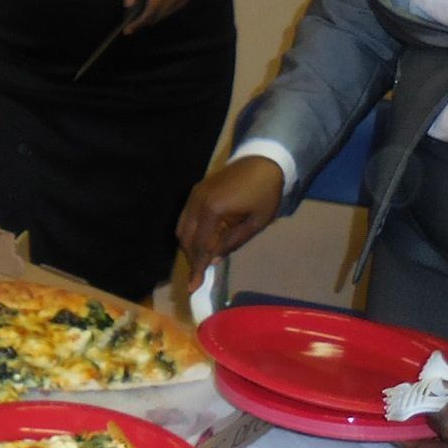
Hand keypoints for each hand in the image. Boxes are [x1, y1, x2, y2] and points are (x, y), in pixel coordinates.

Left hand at [121, 0, 199, 31]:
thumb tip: (128, 4)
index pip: (151, 9)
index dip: (139, 21)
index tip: (128, 29)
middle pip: (157, 15)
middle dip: (143, 20)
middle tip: (131, 19)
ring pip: (163, 15)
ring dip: (151, 16)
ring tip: (140, 11)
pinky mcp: (185, 0)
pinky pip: (169, 11)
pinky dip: (159, 12)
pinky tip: (152, 6)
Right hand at [176, 156, 284, 277]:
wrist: (263, 161)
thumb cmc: (265, 193)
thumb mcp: (256, 222)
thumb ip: (233, 241)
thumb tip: (214, 259)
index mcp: (213, 210)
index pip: (201, 245)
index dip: (197, 267)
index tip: (192, 287)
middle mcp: (197, 202)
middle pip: (187, 238)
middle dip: (191, 259)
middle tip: (197, 277)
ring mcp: (194, 195)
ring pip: (182, 228)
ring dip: (189, 246)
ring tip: (200, 261)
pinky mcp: (196, 191)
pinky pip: (185, 217)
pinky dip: (189, 233)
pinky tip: (200, 241)